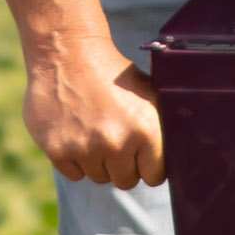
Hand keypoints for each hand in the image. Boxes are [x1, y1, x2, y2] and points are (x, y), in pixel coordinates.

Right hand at [25, 43, 165, 188]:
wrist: (68, 53)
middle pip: (126, 181)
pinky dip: (75, 158)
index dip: (148, 164)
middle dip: (123, 165)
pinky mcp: (57, 150)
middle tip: (115, 138)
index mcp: (146, 130)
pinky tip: (76, 132)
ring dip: (98, 161)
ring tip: (94, 130)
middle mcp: (116, 143)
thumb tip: (177, 159)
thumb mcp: (150, 95)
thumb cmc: (114, 75)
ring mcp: (84, 148)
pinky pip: (74, 174)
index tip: (141, 153)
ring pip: (99, 177)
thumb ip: (162, 130)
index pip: (154, 176)